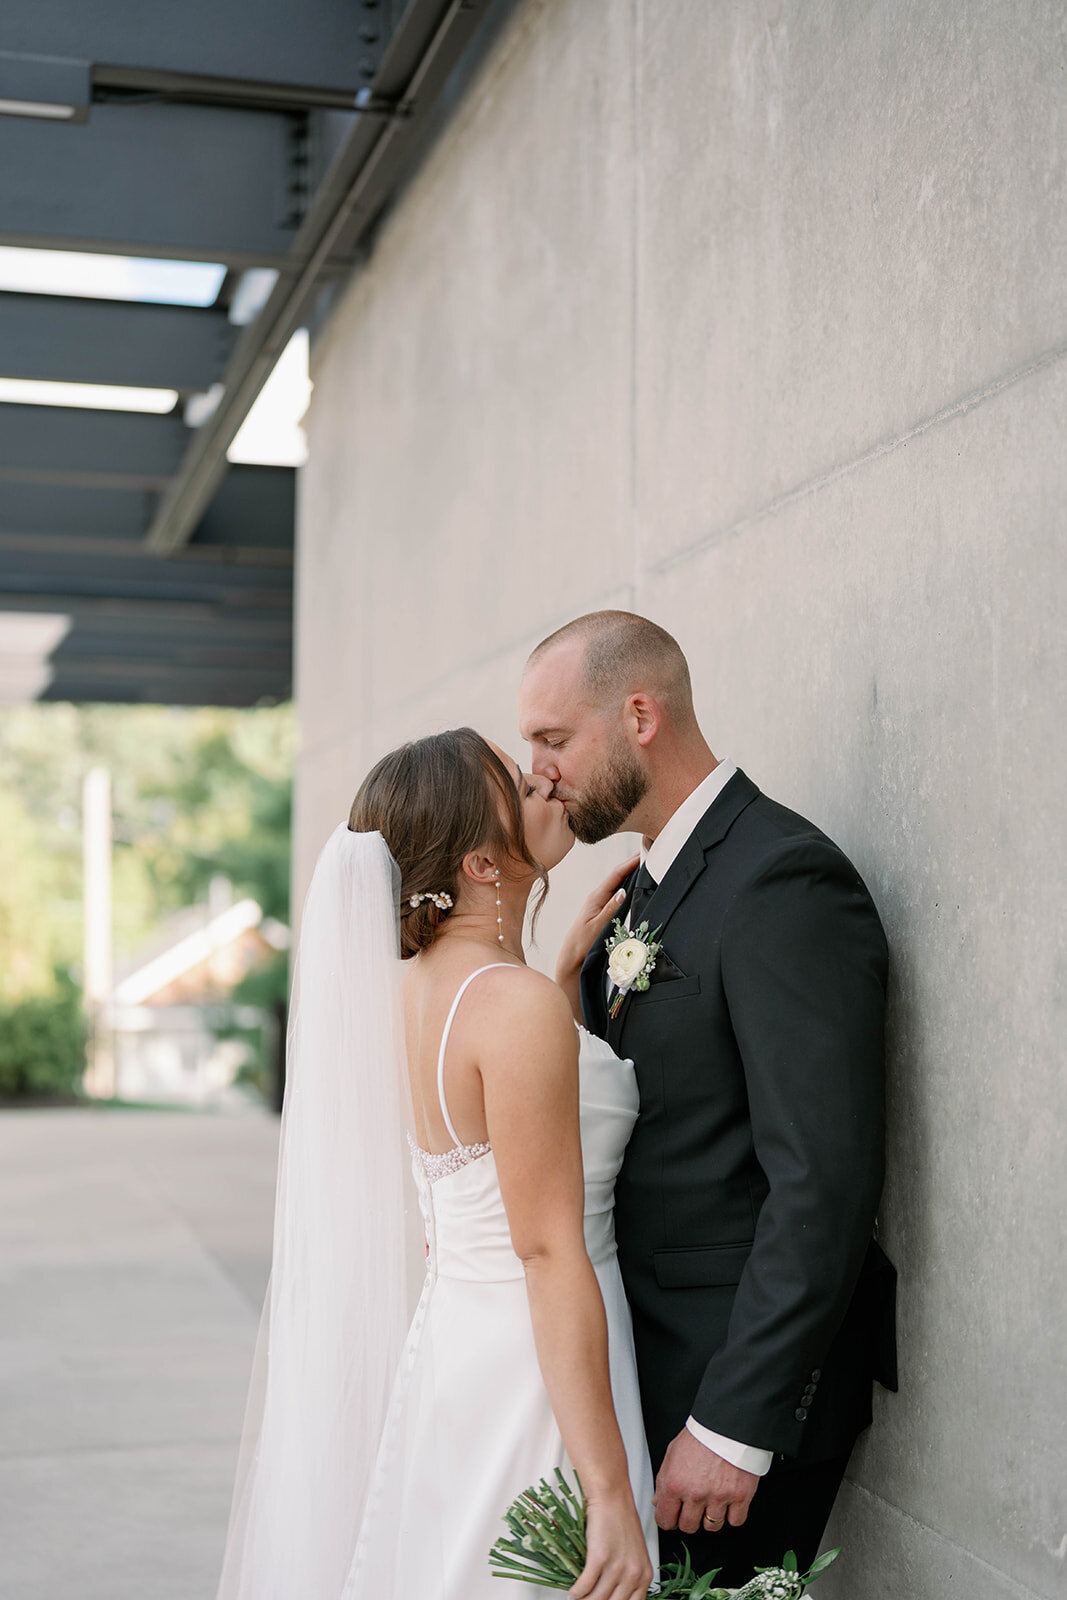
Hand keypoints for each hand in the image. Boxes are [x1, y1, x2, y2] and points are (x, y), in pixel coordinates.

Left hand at [555, 854, 640, 985]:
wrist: (571, 956)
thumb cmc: (582, 943)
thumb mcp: (598, 926)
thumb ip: (611, 909)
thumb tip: (624, 891)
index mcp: (596, 897)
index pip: (616, 875)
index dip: (630, 863)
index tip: (643, 854)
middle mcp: (597, 897)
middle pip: (617, 875)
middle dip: (632, 864)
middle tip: (647, 853)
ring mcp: (599, 903)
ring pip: (617, 884)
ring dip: (630, 873)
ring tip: (644, 864)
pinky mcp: (602, 910)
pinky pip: (616, 893)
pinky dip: (626, 885)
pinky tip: (634, 885)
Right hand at [570, 1485, 652, 1599]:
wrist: (612, 1496)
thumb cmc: (621, 1520)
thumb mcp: (635, 1554)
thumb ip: (630, 1576)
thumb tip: (613, 1595)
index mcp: (645, 1575)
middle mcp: (634, 1574)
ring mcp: (617, 1567)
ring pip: (597, 1599)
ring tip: (578, 1599)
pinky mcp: (600, 1558)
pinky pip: (585, 1585)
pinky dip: (576, 1592)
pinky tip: (573, 1593)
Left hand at [653, 1429, 759, 1534]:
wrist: (727, 1424)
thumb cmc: (701, 1436)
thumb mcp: (672, 1453)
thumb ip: (663, 1481)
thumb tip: (658, 1501)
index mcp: (675, 1484)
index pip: (665, 1520)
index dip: (668, 1519)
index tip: (672, 1517)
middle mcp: (696, 1494)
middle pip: (689, 1527)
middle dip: (689, 1519)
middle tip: (693, 1507)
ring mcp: (718, 1497)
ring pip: (712, 1527)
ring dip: (711, 1517)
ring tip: (711, 1501)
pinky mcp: (739, 1496)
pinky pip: (735, 1521)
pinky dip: (732, 1515)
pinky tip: (727, 1502)